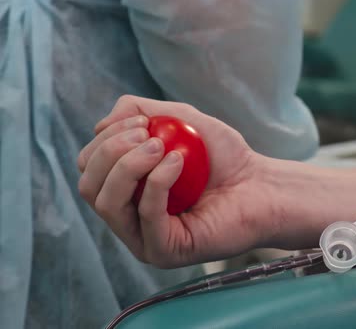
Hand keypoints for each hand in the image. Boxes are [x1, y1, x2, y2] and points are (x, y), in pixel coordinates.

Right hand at [78, 95, 278, 267]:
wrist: (261, 185)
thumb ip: (138, 111)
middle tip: (149, 133)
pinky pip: (144, 215)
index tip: (142, 121)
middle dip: (111, 151)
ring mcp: (144, 237)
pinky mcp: (165, 250)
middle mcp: (128, 217)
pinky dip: (157, 181)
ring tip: (161, 146)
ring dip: (128, 164)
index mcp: (126, 189)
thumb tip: (100, 126)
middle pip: (89, 185)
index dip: (106, 139)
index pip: (89, 166)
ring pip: (106, 202)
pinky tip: (178, 161)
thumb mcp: (180, 119)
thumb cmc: (224, 157)